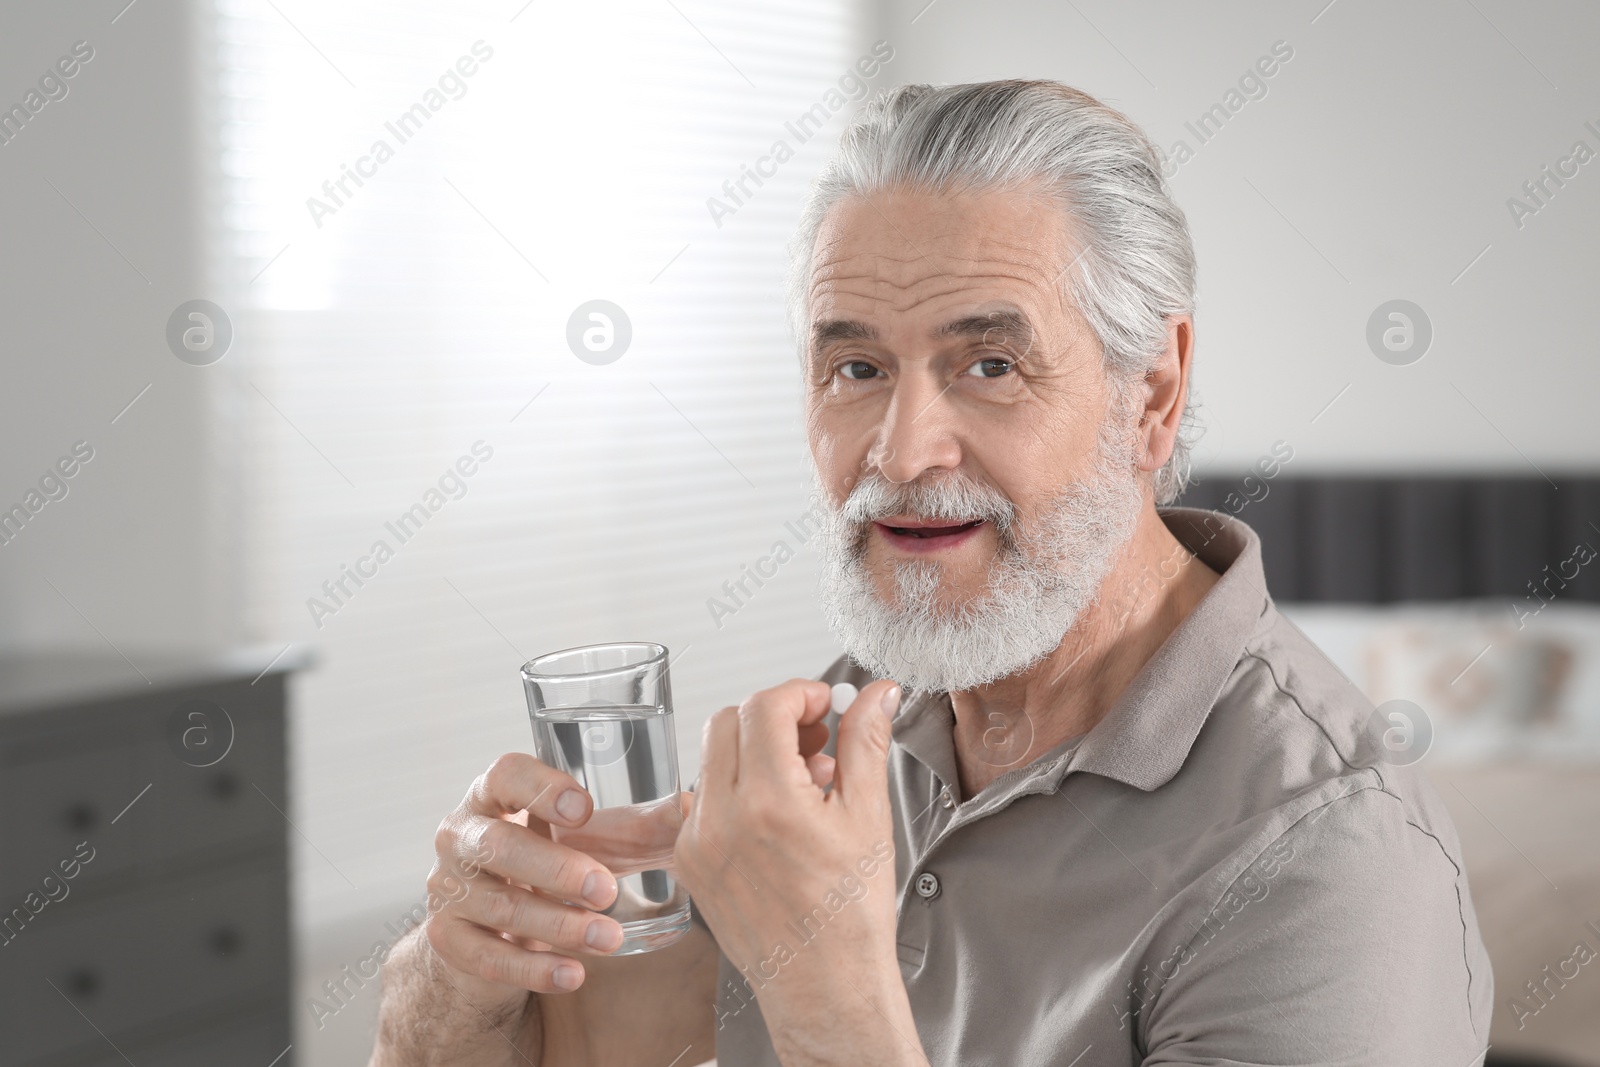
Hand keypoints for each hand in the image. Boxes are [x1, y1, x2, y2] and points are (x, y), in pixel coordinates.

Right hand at [425, 752, 644, 996]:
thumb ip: (630, 826)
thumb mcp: (576, 838)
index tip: (584, 808)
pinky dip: (535, 969)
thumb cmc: (542, 863)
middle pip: (499, 846)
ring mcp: (447, 888)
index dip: (541, 787)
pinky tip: (573, 974)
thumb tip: (693, 811)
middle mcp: (460, 835)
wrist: (486, 923)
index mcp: (492, 795)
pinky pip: (488, 957)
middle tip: (607, 890)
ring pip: (500, 907)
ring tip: (608, 938)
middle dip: (556, 870)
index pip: (505, 774)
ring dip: (558, 925)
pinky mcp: (446, 938)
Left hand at [675, 678, 923, 1063]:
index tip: (824, 704)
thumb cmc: (850, 915)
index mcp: (770, 802)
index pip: (765, 707)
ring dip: (753, 751)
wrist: (823, 984)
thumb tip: (877, 694)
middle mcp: (722, 818)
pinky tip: (776, 813)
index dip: (799, 693)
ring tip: (804, 779)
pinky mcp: (689, 861)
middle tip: (814, 736)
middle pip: (728, 721)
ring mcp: (697, 841)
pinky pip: (703, 798)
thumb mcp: (869, 817)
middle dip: (773, 716)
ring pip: (712, 758)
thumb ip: (866, 743)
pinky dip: (736, 788)